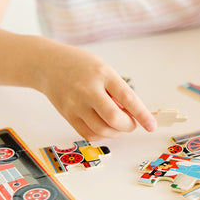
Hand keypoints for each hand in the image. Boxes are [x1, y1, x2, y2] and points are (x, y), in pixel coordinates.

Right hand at [37, 42, 156, 139]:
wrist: (48, 65)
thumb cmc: (80, 65)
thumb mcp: (103, 70)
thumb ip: (117, 90)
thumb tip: (131, 115)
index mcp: (103, 74)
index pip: (127, 98)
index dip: (142, 115)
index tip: (151, 126)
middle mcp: (88, 90)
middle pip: (113, 118)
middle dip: (128, 125)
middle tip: (131, 123)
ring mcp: (76, 104)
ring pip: (102, 130)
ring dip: (116, 132)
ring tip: (117, 124)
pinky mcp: (68, 116)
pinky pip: (89, 134)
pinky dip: (101, 135)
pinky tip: (104, 126)